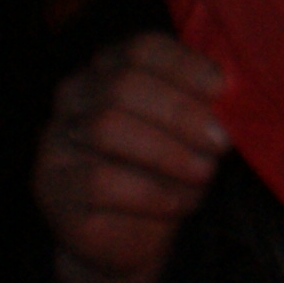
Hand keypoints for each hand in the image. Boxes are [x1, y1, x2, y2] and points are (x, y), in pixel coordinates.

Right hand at [37, 32, 230, 282]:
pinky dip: (152, 191)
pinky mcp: (52, 186)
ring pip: (108, 128)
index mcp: (111, 66)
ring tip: (205, 172)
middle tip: (221, 141)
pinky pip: (100, 180)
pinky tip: (181, 202)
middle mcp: (74, 95)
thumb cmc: (168, 168)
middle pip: (123, 85)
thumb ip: (202, 104)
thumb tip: (231, 90)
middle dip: (180, 112)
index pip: (142, 48)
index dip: (184, 65)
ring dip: (168, 152)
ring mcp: (56, 139)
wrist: (130, 234)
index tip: (221, 89)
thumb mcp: (190, 130)